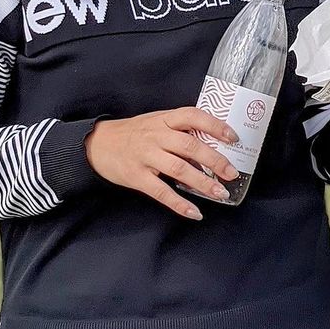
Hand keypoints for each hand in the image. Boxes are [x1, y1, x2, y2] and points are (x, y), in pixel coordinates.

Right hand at [84, 107, 240, 220]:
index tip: (233, 137)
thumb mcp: (155, 123)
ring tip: (220, 194)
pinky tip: (194, 212)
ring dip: (203, 183)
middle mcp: (155, 135)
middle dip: (215, 160)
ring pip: (179, 169)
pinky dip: (179, 204)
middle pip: (190, 145)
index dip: (215, 125)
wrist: (96, 144)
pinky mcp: (136, 176)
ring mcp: (145, 156)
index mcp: (163, 119)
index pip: (193, 116)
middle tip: (232, 173)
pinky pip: (161, 191)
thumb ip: (179, 131)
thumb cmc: (133, 134)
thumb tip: (212, 146)